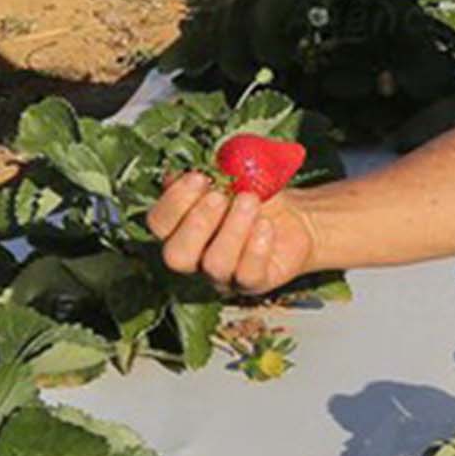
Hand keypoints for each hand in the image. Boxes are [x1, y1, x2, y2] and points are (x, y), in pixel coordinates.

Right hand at [147, 173, 315, 295]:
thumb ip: (207, 173)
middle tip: (220, 195)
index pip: (158, 224)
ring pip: (215, 264)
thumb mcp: (231, 177)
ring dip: (233, 228)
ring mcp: (223, 276)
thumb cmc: (255, 198)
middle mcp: (195, 259)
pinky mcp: (254, 283)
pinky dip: (256, 248)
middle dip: (197, 222)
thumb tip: (183, 172)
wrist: (295, 219)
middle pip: (176, 256)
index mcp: (181, 230)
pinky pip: (248, 275)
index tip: (198, 177)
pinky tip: (266, 225)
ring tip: (250, 201)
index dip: (174, 201)